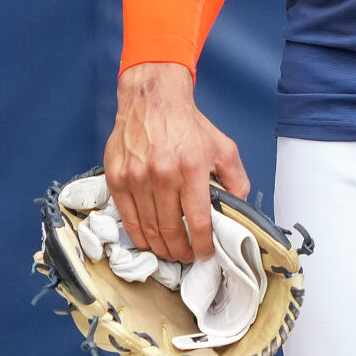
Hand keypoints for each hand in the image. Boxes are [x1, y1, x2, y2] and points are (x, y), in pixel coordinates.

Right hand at [105, 62, 248, 262]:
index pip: (198, 221)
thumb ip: (236, 179)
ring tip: (170, 252)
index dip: (203, 245)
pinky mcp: (117, 178)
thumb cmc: (187, 124)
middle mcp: (162, 175)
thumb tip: (239, 208)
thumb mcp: (223, 147)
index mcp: (191, 169)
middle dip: (181, 251)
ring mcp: (136, 178)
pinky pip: (127, 217)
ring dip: (161, 248)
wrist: (152, 99)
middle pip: (171, 230)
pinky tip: (148, 240)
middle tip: (187, 256)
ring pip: (149, 228)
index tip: (205, 253)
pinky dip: (139, 235)